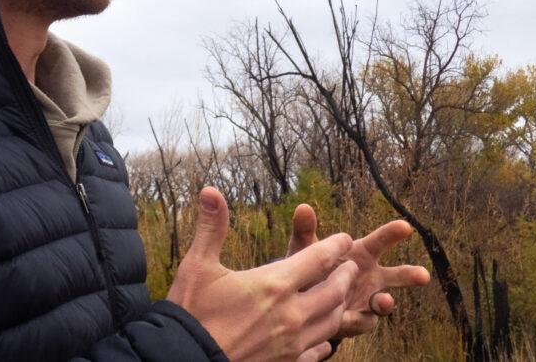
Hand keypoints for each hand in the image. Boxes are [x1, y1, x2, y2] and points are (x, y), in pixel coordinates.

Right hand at [168, 188, 358, 361]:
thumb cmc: (191, 311)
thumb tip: (210, 190)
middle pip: (335, 291)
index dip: (336, 245)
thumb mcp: (199, 265)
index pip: (320, 258)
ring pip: (332, 321)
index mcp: (274, 284)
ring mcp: (292, 342)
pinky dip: (325, 342)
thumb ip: (212, 228)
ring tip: (341, 295)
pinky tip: (324, 340)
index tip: (345, 238)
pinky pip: (318, 351)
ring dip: (340, 305)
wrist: (185, 359)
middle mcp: (291, 314)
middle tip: (350, 266)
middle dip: (345, 275)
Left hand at [287, 204, 431, 337]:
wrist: (301, 297)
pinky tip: (348, 318)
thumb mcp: (304, 249)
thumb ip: (304, 230)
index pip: (380, 241)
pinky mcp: (358, 319)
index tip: (405, 226)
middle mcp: (370, 276)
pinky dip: (357, 320)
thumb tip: (302, 207)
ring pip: (383, 303)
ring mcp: (367, 299)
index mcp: (360, 253)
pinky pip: (363, 321)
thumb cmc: (309, 266)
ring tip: (383, 301)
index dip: (391, 234)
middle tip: (424, 276)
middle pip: (395, 275)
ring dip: (385, 303)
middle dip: (409, 275)